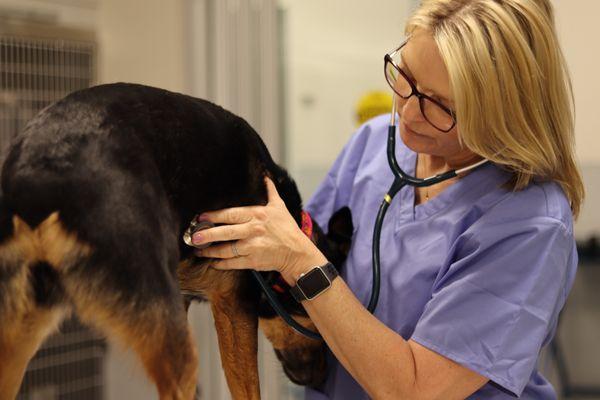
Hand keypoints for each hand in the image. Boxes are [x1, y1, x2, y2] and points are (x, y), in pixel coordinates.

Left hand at [191, 177, 326, 283]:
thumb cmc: (287, 230)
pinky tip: (213, 263)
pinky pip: (233, 262)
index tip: (200, 216)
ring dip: (210, 251)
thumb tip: (265, 176)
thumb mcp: (279, 207)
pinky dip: (222, 263)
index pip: (231, 213)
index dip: (214, 215)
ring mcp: (253, 247)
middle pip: (226, 232)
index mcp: (257, 215)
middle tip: (193, 236)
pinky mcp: (253, 261)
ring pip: (226, 249)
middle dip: (207, 234)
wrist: (297, 253)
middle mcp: (254, 230)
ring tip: (198, 250)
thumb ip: (270, 191)